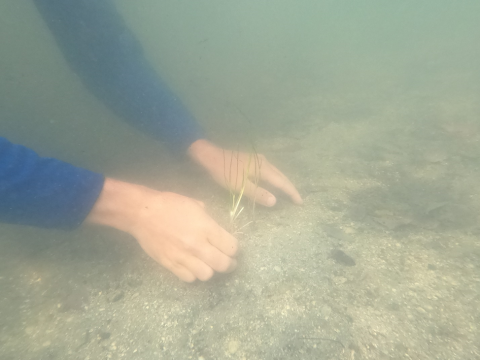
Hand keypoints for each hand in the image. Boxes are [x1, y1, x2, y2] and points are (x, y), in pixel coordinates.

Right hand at [86, 178, 237, 281]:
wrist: (142, 213)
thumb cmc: (170, 204)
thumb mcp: (196, 205)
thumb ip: (210, 220)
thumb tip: (218, 231)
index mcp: (206, 227)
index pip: (231, 247)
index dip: (235, 249)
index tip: (232, 248)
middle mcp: (197, 245)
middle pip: (223, 264)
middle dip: (229, 264)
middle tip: (228, 262)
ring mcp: (183, 257)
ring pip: (207, 275)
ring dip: (210, 270)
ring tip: (208, 264)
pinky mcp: (170, 264)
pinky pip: (189, 278)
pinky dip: (193, 274)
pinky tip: (193, 267)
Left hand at [188, 139, 302, 206]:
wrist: (210, 156)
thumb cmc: (224, 172)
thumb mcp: (239, 186)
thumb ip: (257, 193)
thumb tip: (275, 201)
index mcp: (263, 168)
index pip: (282, 182)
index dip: (291, 192)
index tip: (300, 202)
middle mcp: (264, 162)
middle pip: (281, 176)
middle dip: (289, 187)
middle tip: (297, 199)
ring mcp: (258, 159)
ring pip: (276, 172)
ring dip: (283, 182)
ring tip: (288, 191)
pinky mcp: (252, 159)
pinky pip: (269, 170)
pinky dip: (275, 177)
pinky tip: (272, 181)